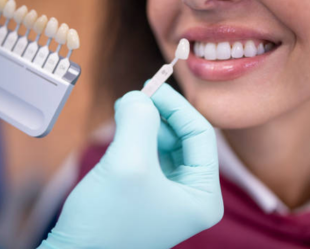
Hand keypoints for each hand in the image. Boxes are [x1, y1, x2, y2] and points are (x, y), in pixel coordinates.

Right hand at [39, 84, 223, 248]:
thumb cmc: (105, 222)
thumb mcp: (128, 163)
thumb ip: (139, 120)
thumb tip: (139, 95)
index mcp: (203, 196)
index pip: (201, 135)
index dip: (177, 107)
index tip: (152, 87)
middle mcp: (192, 196)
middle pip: (184, 138)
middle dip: (160, 115)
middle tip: (135, 98)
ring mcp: (170, 195)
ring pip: (166, 144)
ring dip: (147, 125)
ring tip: (125, 114)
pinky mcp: (149, 192)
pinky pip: (150, 154)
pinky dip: (137, 138)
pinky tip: (122, 131)